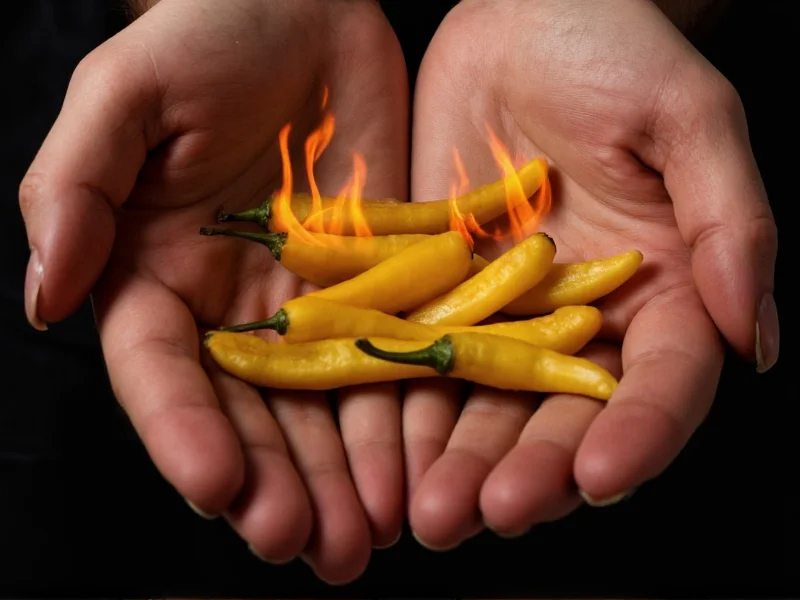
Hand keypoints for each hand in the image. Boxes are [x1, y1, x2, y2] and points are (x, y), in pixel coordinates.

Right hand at [19, 0, 407, 581]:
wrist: (305, 7)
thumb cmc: (204, 34)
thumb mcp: (125, 95)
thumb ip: (74, 189)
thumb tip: (46, 295)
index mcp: (158, 277)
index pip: (162, 374)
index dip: (183, 434)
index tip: (217, 488)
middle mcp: (235, 309)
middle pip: (250, 415)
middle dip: (277, 483)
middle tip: (309, 546)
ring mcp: (314, 304)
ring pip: (326, 409)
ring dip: (346, 477)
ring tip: (367, 537)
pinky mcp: (384, 285)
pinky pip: (397, 362)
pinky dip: (407, 419)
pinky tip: (421, 471)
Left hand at [404, 0, 778, 547]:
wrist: (523, 19)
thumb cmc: (618, 52)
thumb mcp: (690, 119)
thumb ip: (731, 224)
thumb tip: (752, 334)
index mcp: (660, 292)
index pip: (659, 384)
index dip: (636, 435)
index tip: (602, 477)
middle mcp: (582, 320)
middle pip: (560, 417)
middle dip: (527, 470)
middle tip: (486, 514)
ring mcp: (504, 312)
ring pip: (484, 405)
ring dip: (456, 460)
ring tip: (426, 511)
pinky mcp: (439, 290)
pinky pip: (418, 356)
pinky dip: (400, 404)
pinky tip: (380, 448)